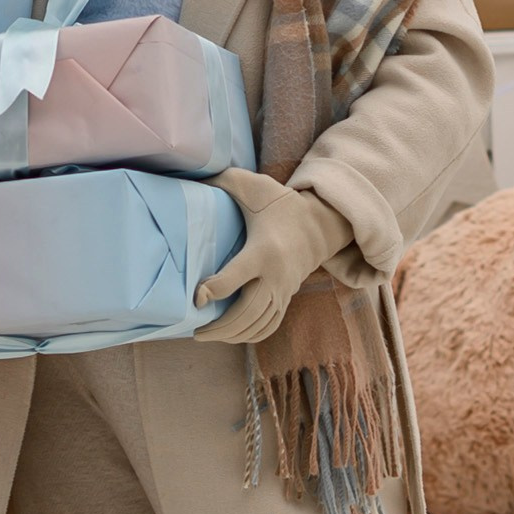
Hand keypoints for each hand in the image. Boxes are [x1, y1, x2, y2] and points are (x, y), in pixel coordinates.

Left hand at [197, 169, 350, 345]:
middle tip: (195, 330)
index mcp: (263, 250)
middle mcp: (275, 275)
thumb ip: (225, 181)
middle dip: (220, 326)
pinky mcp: (286, 299)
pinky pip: (269, 327)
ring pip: (257, 324)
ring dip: (231, 335)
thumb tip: (195, 178)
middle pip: (247, 311)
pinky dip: (249, 336)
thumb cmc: (279, 205)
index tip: (196, 297)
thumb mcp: (255, 187)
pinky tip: (230, 335)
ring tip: (207, 334)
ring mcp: (283, 291)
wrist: (318, 225)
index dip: (216, 289)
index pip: (238, 275)